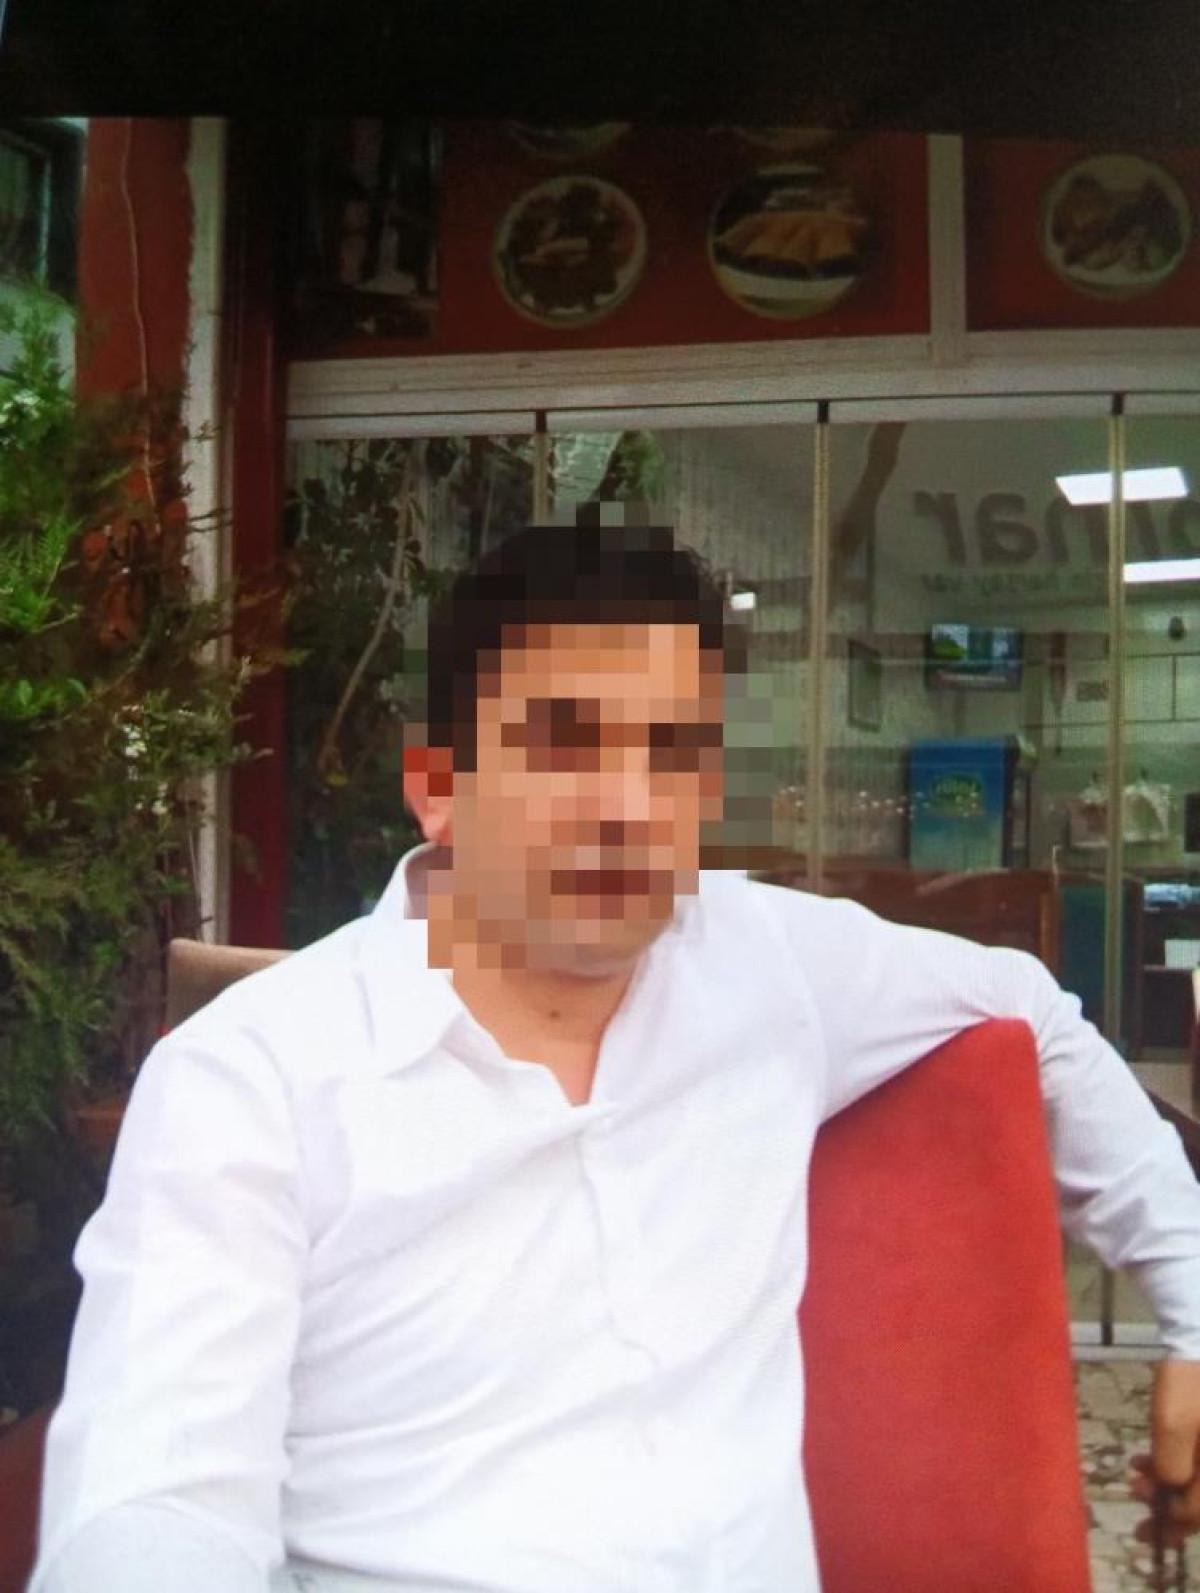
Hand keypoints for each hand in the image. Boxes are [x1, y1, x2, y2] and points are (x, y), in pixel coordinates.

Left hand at [1128, 1359, 1199, 1551]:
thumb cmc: (1191, 1383)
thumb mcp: (1173, 1425)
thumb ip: (1172, 1467)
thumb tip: (1169, 1493)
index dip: (1173, 1523)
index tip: (1145, 1526)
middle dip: (1168, 1504)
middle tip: (1135, 1497)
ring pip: (1198, 1481)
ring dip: (1166, 1481)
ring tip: (1135, 1471)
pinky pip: (1198, 1463)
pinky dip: (1175, 1464)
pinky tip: (1147, 1457)